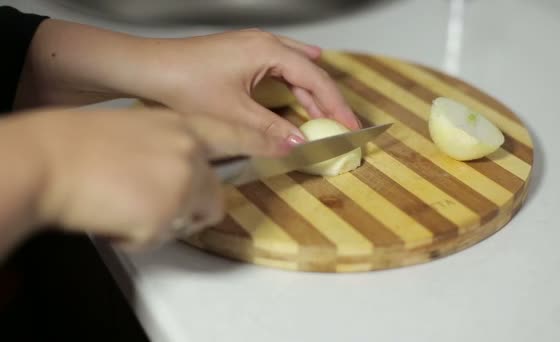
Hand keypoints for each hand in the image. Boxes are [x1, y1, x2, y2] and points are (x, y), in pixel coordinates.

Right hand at [12, 107, 276, 248]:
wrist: (51, 161)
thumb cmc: (81, 145)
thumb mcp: (137, 130)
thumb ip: (171, 148)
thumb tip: (187, 172)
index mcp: (182, 127)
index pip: (234, 134)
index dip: (263, 142)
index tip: (290, 144)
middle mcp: (190, 155)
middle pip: (214, 197)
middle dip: (188, 207)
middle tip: (147, 199)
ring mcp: (183, 184)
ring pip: (190, 220)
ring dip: (162, 220)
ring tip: (124, 201)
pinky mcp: (169, 214)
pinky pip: (162, 238)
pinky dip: (140, 235)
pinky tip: (116, 213)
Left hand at [135, 29, 360, 145]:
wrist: (147, 69)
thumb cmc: (182, 83)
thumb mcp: (235, 114)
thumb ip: (272, 130)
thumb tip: (300, 144)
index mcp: (268, 50)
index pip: (315, 78)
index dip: (336, 105)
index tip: (349, 126)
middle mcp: (264, 43)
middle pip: (308, 72)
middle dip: (326, 100)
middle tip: (342, 125)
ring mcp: (252, 46)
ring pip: (294, 69)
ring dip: (310, 93)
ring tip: (325, 117)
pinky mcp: (241, 55)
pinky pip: (279, 67)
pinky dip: (293, 83)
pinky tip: (299, 87)